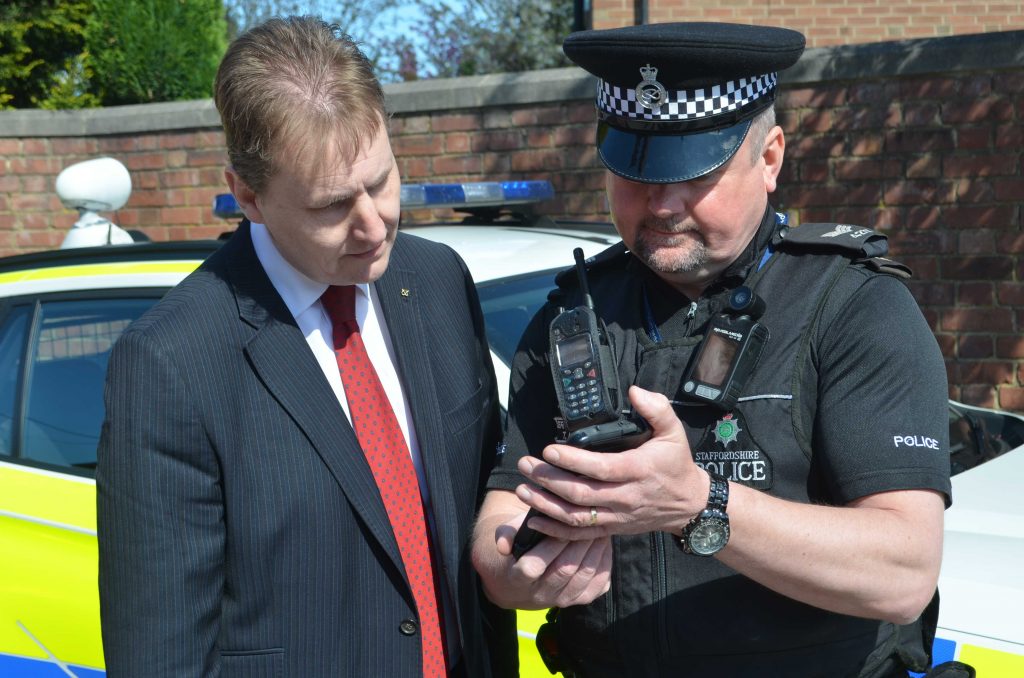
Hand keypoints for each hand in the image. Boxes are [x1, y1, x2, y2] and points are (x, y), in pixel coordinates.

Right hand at [471, 492, 611, 609]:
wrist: (519, 580)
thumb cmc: (516, 548)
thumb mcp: (505, 537)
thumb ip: (503, 535)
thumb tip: (503, 546)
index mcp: (518, 579)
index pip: (534, 566)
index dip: (549, 546)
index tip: (562, 525)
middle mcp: (540, 594)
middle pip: (564, 571)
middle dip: (579, 544)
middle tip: (590, 522)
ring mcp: (561, 601)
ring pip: (583, 577)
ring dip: (595, 552)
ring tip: (601, 530)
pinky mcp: (578, 601)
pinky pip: (597, 586)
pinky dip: (605, 565)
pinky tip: (605, 546)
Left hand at [514, 386, 709, 539]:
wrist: (690, 505)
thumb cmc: (677, 465)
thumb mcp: (674, 432)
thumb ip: (657, 408)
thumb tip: (635, 392)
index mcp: (638, 470)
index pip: (601, 468)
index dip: (572, 460)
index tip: (549, 450)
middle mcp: (625, 496)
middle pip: (581, 493)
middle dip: (549, 480)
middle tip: (526, 466)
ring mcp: (617, 516)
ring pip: (576, 516)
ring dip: (546, 505)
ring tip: (523, 490)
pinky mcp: (612, 528)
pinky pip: (581, 534)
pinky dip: (555, 531)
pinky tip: (534, 520)